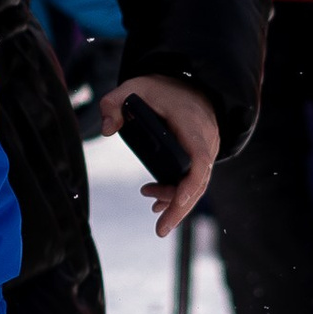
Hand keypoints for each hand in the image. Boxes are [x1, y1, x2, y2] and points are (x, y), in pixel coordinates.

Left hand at [98, 74, 219, 237]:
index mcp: (193, 126)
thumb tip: (106, 128)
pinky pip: (193, 180)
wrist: (190, 84)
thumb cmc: (163, 88)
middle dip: (180, 207)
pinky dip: (177, 193)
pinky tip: (158, 202)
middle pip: (199, 181)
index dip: (191, 182)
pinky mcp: (201, 157)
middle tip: (161, 229)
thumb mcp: (136, 86)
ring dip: (175, 200)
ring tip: (151, 204)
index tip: (178, 201)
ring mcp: (206, 151)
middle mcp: (206, 142)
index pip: (200, 158)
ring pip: (196, 184)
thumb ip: (116, 102)